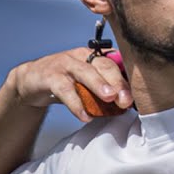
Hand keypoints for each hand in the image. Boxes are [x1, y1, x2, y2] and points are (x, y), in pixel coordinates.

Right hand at [7, 48, 132, 122]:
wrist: (32, 81)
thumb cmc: (68, 83)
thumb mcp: (89, 84)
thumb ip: (106, 91)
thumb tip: (130, 106)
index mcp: (96, 57)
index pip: (118, 63)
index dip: (129, 78)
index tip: (141, 95)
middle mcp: (82, 56)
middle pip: (104, 65)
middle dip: (118, 82)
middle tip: (126, 99)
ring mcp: (65, 64)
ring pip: (84, 72)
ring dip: (98, 85)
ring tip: (110, 99)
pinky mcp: (49, 76)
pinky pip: (64, 89)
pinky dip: (75, 104)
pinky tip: (85, 116)